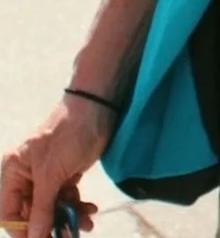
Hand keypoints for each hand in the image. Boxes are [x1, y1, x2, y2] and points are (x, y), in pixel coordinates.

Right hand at [1, 101, 106, 236]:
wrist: (98, 107)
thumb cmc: (68, 135)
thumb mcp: (51, 174)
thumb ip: (42, 208)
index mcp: (14, 173)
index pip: (9, 213)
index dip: (22, 231)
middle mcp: (26, 177)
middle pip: (32, 214)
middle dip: (50, 227)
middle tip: (68, 237)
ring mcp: (47, 177)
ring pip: (52, 209)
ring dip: (67, 219)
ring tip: (86, 223)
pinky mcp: (65, 175)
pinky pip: (66, 199)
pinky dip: (76, 207)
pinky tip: (89, 211)